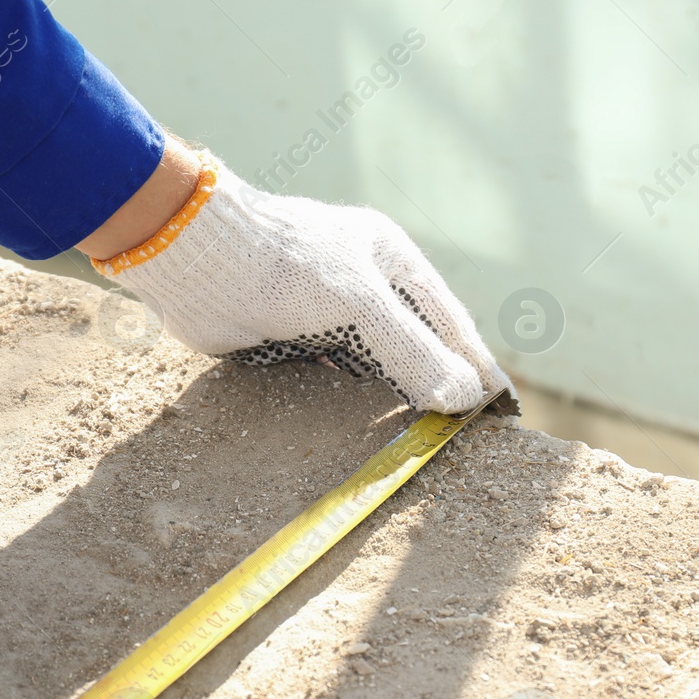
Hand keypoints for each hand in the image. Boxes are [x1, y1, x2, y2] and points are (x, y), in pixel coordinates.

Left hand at [85, 145, 512, 414]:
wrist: (198, 261)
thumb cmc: (286, 267)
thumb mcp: (362, 307)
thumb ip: (414, 352)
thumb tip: (464, 398)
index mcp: (391, 260)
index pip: (449, 322)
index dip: (475, 366)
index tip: (501, 409)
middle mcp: (362, 283)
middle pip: (414, 342)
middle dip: (439, 384)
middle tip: (465, 433)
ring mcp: (324, 311)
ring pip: (374, 361)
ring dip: (395, 396)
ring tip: (424, 438)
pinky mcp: (288, 337)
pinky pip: (332, 375)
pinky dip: (352, 400)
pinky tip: (364, 427)